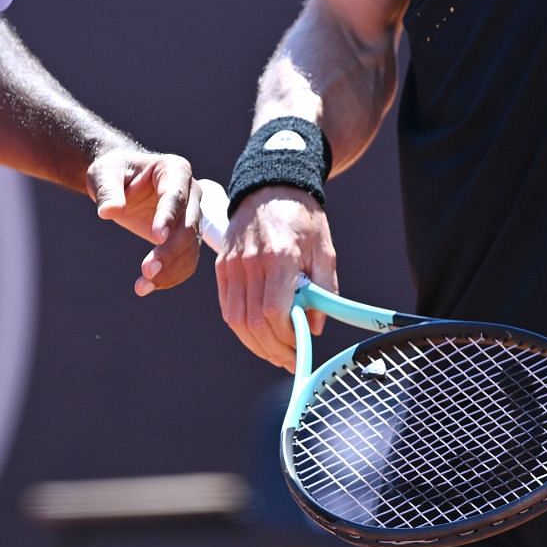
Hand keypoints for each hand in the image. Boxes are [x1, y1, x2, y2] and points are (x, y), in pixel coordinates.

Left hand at [86, 148, 201, 296]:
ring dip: (170, 270)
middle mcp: (191, 193)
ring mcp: (191, 216)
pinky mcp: (186, 237)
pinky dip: (170, 276)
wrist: (120, 182)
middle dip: (169, 251)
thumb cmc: (113, 172)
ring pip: (190, 248)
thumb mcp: (104, 174)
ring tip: (143, 286)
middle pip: (187, 226)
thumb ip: (108, 191)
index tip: (156, 236)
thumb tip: (108, 210)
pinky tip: (149, 286)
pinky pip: (186, 261)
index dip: (167, 216)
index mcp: (175, 170)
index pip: (175, 195)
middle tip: (146, 271)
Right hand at [214, 185, 336, 371]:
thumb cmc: (302, 219)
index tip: (301, 349)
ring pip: (235, 320)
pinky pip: (227, 307)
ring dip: (256, 344)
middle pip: (252, 323)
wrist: (270, 187)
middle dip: (273, 350)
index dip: (287, 339)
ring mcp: (232, 264)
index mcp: (278, 258)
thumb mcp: (325, 251)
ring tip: (275, 353)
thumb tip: (314, 327)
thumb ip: (324, 291)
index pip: (273, 313)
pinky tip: (257, 336)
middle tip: (291, 360)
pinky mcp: (222, 266)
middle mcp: (250, 262)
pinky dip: (241, 328)